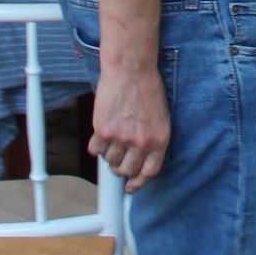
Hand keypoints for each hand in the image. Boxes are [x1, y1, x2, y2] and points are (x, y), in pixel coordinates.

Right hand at [90, 66, 171, 189]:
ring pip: (110, 161)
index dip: (139, 182)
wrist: (131, 68)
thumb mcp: (160, 115)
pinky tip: (100, 134)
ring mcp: (121, 138)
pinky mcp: (103, 131)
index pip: (149, 172)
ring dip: (109, 154)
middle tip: (118, 158)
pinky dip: (96, 146)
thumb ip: (152, 138)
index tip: (131, 186)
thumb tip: (141, 156)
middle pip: (127, 170)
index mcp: (160, 140)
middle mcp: (141, 143)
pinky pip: (95, 150)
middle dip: (122, 168)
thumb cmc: (147, 86)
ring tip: (111, 138)